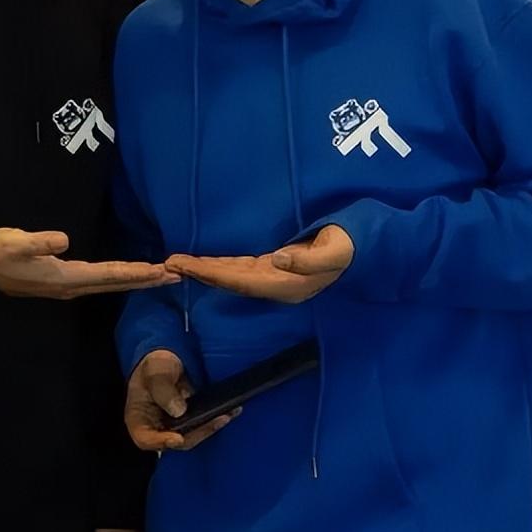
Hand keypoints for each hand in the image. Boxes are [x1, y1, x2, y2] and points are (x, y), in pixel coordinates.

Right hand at [0, 228, 178, 298]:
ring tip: (161, 276)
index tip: (160, 271)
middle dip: (146, 280)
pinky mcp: (64, 281)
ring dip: (137, 280)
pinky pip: (102, 280)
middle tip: (176, 276)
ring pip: (111, 283)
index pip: (109, 275)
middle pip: (117, 283)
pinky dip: (121, 276)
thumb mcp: (15, 243)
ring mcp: (69, 286)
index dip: (135, 272)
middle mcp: (72, 286)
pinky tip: (129, 274)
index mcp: (66, 278)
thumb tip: (64, 240)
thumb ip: (38, 242)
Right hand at [124, 349, 236, 452]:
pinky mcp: (188, 422)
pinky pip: (201, 426)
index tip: (177, 438)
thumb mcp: (154, 372)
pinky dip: (214, 420)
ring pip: (191, 436)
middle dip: (197, 433)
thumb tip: (179, 410)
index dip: (161, 442)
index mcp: (138, 419)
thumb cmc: (153, 365)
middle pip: (174, 441)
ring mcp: (173, 427)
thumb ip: (163, 390)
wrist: (165, 358)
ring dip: (209, 428)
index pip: (145, 439)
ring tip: (226, 415)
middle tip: (215, 420)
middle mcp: (156, 428)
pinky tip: (230, 412)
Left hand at [165, 225, 353, 302]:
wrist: (364, 247)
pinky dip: (220, 264)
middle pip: (229, 280)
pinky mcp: (275, 265)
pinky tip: (205, 261)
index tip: (184, 266)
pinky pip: (240, 267)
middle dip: (199, 273)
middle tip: (168, 264)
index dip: (210, 274)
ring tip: (177, 262)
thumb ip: (307, 258)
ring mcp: (275, 276)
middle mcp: (275, 284)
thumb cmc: (349, 246)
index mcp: (285, 284)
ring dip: (205, 269)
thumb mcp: (334, 251)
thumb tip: (277, 259)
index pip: (239, 281)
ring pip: (232, 274)